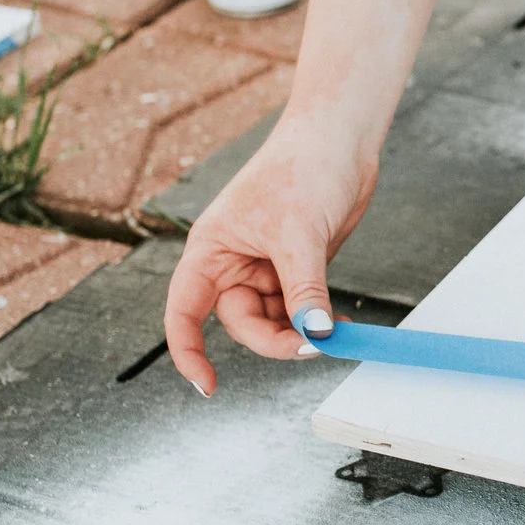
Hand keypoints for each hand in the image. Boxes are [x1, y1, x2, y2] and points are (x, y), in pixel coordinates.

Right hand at [164, 112, 377, 395]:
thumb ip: (304, 292)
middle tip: (314, 344)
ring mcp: (266, 265)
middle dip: (274, 339)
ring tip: (335, 331)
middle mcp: (232, 262)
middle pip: (240, 323)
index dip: (188, 351)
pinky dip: (317, 319)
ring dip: (300, 331)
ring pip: (274, 320)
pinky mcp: (298, 266)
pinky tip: (339, 322)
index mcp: (210, 250)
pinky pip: (300, 307)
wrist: (340, 138)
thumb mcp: (300, 237)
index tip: (208, 385)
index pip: (184, 312)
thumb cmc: (303, 168)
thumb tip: (314, 336)